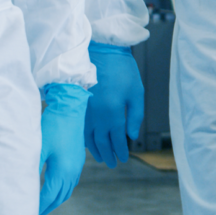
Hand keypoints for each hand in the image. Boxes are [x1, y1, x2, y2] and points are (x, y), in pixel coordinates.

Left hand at [39, 83, 89, 214]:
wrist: (71, 107)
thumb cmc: (53, 125)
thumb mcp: (39, 146)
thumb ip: (31, 167)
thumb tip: (22, 185)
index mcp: (63, 171)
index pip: (49, 196)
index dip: (38, 206)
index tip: (27, 214)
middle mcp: (72, 172)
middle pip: (60, 197)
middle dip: (47, 207)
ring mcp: (77, 166)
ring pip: (67, 191)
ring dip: (56, 200)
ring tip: (43, 205)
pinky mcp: (78, 159)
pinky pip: (71, 182)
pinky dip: (62, 190)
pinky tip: (54, 187)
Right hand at [83, 42, 143, 167]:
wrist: (102, 51)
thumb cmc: (122, 70)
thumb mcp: (136, 92)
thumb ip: (135, 116)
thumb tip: (131, 135)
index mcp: (112, 113)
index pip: (116, 139)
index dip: (120, 150)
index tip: (123, 158)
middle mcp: (96, 116)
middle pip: (101, 142)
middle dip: (108, 154)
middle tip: (113, 163)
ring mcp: (85, 111)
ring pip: (88, 137)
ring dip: (95, 150)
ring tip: (102, 157)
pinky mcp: (79, 105)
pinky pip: (81, 128)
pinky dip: (85, 138)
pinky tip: (89, 142)